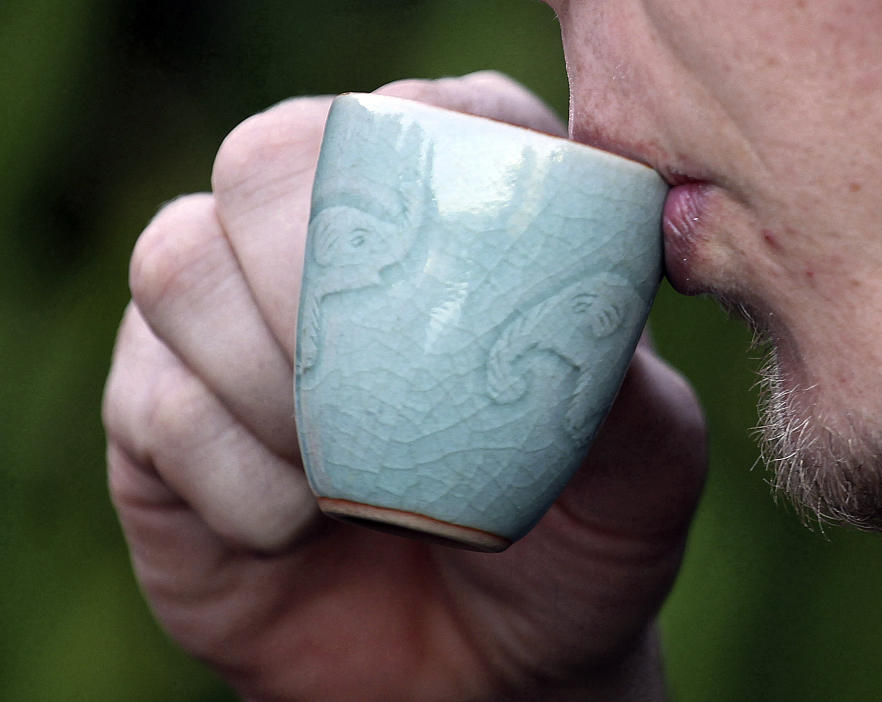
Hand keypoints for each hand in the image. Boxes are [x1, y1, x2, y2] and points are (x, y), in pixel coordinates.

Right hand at [103, 71, 706, 701]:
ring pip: (179, 262)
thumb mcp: (641, 483)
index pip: (414, 119)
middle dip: (303, 268)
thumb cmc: (570, 549)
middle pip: (266, 160)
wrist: (470, 670)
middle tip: (361, 379)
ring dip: (260, 380)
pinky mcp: (158, 407)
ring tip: (338, 476)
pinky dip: (230, 476)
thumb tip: (574, 334)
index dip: (418, 159)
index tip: (453, 272)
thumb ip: (629, 403)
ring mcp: (229, 318)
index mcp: (450, 213)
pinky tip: (292, 524)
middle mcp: (329, 242)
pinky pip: (152, 399)